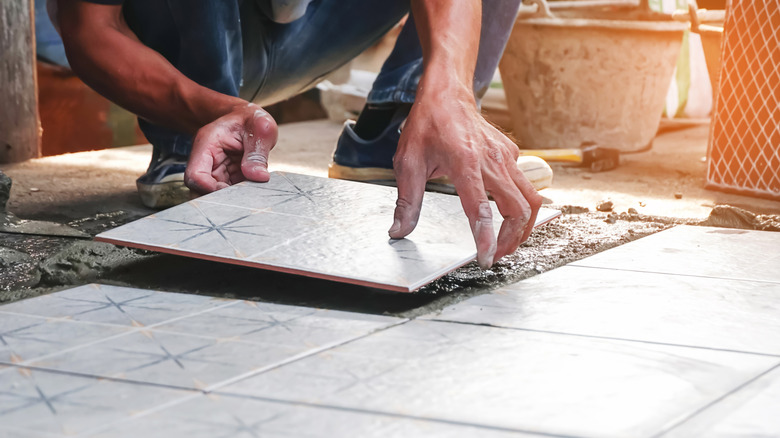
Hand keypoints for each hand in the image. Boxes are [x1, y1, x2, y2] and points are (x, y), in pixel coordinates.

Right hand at [184, 103, 277, 193]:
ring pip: (213, 195)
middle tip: (245, 196)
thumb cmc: (251, 119)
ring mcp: (215, 172)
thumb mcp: (261, 129)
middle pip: (200, 190)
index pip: (195, 176)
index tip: (232, 192)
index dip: (210, 189)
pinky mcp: (226, 179)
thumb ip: (258, 153)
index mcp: (206, 145)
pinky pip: (228, 194)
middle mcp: (206, 161)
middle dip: (221, 198)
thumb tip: (258, 176)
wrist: (248, 118)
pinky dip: (239, 196)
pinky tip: (253, 191)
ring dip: (232, 198)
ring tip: (251, 192)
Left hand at [388, 87, 541, 268]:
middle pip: (518, 209)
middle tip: (495, 256)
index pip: (481, 209)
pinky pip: (524, 184)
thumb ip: (407, 202)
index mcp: (465, 163)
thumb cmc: (427, 124)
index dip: (486, 238)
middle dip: (510, 239)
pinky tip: (504, 212)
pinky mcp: (512, 154)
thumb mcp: (408, 163)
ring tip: (507, 243)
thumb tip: (399, 231)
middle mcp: (492, 161)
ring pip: (530, 199)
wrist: (446, 93)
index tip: (485, 258)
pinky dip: (520, 204)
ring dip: (522, 226)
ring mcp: (506, 156)